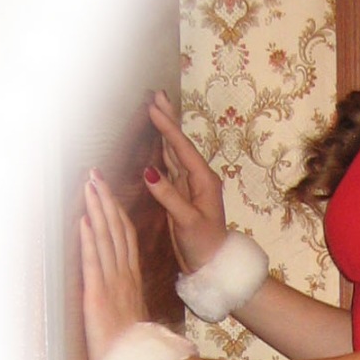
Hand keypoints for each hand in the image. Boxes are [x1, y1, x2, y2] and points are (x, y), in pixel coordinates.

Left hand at [80, 171, 149, 359]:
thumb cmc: (136, 347)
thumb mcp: (134, 315)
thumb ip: (130, 296)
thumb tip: (126, 289)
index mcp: (131, 279)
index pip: (125, 237)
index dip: (115, 211)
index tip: (107, 189)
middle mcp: (124, 276)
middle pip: (117, 230)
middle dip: (106, 200)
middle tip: (96, 174)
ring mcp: (113, 284)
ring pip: (107, 239)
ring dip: (98, 210)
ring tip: (90, 185)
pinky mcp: (99, 296)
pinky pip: (95, 263)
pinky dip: (89, 240)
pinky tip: (85, 220)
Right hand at [144, 89, 227, 270]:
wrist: (211, 264)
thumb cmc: (204, 244)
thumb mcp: (187, 221)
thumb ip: (168, 196)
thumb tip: (148, 171)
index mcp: (204, 181)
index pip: (182, 149)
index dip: (167, 128)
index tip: (153, 108)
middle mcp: (198, 178)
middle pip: (179, 143)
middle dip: (168, 119)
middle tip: (157, 95)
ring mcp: (189, 185)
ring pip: (174, 151)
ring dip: (165, 131)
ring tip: (156, 109)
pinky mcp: (180, 194)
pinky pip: (169, 165)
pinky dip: (162, 149)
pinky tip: (157, 139)